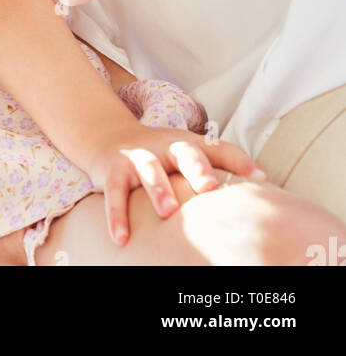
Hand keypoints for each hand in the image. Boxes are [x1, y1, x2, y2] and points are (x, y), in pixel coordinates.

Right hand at [85, 124, 265, 244]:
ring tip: (168, 212)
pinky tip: (122, 238)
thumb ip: (221, 165)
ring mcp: (138, 156)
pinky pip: (114, 191)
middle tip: (211, 188)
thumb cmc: (160, 154)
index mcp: (188, 144)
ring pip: (148, 168)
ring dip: (159, 188)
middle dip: (198, 169)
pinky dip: (117, 214)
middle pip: (184, 152)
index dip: (238, 160)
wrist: (108, 137)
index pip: (218, 148)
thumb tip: (265, 182)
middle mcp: (165, 146)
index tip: (260, 178)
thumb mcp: (187, 154)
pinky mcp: (113, 169)